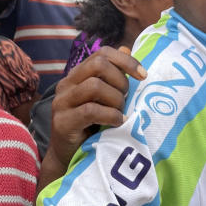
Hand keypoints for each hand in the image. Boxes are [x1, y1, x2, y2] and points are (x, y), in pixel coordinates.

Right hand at [48, 46, 145, 168]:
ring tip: (120, 113)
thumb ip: (113, 75)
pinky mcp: (63, 122)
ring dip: (116, 100)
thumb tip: (126, 48)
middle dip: (120, 80)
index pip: (102, 53)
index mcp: (77, 75)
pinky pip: (91, 110)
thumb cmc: (90, 127)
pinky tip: (118, 123)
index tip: (143, 75)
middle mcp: (66, 84)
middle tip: (127, 99)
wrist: (68, 157)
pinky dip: (111, 115)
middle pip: (98, 64)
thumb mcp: (104, 99)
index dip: (125, 60)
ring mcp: (62, 102)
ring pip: (95, 86)